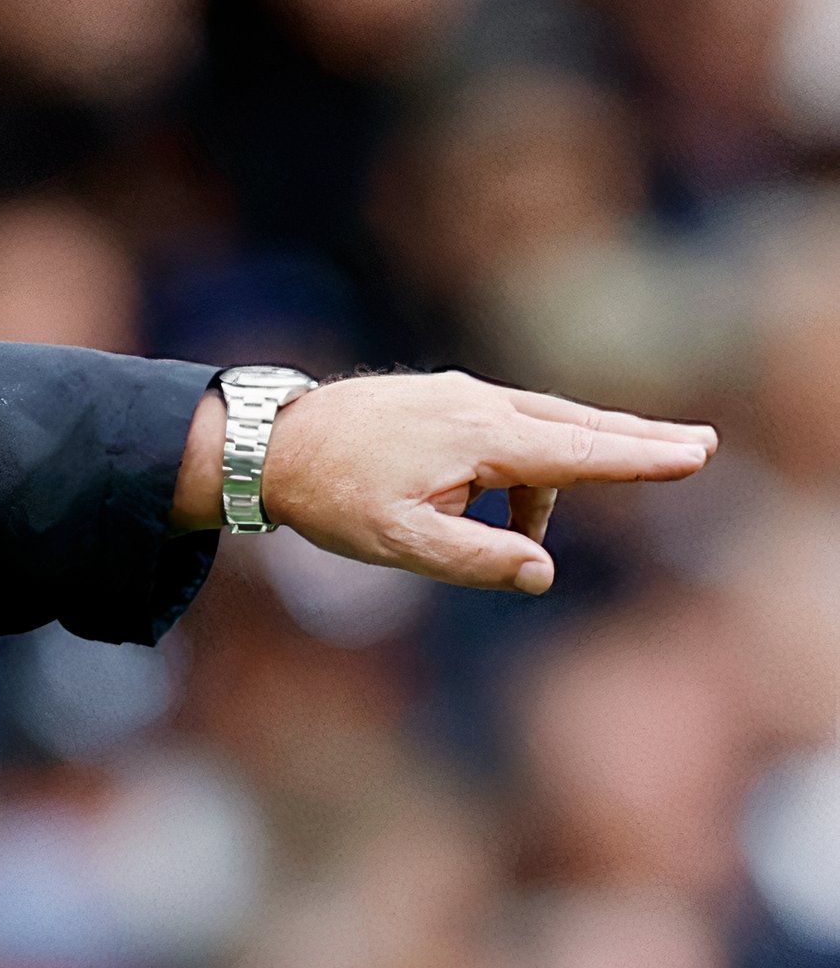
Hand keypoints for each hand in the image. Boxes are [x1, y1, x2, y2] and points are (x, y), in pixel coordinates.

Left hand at [172, 372, 715, 592]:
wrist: (268, 443)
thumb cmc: (330, 496)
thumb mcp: (400, 543)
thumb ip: (477, 560)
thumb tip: (543, 572)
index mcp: (478, 437)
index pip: (577, 451)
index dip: (639, 458)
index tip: (694, 456)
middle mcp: (477, 404)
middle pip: (576, 424)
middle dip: (635, 440)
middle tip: (698, 445)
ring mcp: (457, 395)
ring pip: (537, 427)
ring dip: (564, 465)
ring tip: (526, 532)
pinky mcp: (438, 400)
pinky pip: (502, 427)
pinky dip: (522, 461)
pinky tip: (495, 505)